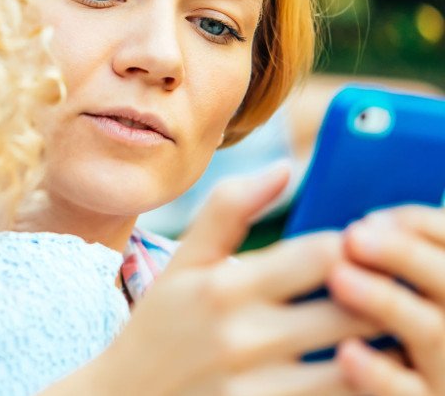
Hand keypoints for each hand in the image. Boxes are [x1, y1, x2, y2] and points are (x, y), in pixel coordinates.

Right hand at [51, 164, 375, 395]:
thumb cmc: (159, 329)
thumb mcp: (181, 265)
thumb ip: (227, 209)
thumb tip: (284, 166)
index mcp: (223, 286)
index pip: (323, 253)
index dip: (356, 247)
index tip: (360, 251)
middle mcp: (243, 337)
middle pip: (352, 306)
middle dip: (378, 293)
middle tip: (381, 289)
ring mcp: (258, 387)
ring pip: (357, 362)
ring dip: (376, 344)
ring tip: (366, 331)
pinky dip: (357, 381)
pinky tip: (346, 365)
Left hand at [329, 205, 444, 395]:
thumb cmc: (397, 342)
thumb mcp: (406, 293)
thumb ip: (399, 256)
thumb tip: (366, 224)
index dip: (416, 225)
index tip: (367, 218)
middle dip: (404, 254)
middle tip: (354, 236)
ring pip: (431, 331)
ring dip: (385, 300)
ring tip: (339, 278)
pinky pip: (406, 393)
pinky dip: (378, 374)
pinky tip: (346, 353)